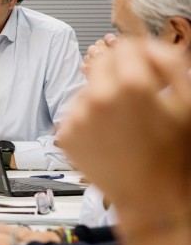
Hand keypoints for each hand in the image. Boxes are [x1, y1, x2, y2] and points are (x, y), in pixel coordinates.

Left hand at [59, 38, 190, 213]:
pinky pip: (76, 112)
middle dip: (121, 72)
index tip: (147, 67)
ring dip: (105, 95)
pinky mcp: (65, 134)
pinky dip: (90, 118)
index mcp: (132, 86)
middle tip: (138, 94)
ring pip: (89, 87)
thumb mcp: (186, 103)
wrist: (150, 198)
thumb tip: (153, 46)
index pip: (126, 47)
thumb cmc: (172, 155)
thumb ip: (171, 64)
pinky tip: (110, 135)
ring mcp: (78, 117)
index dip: (141, 55)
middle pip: (102, 62)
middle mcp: (98, 98)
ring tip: (126, 122)